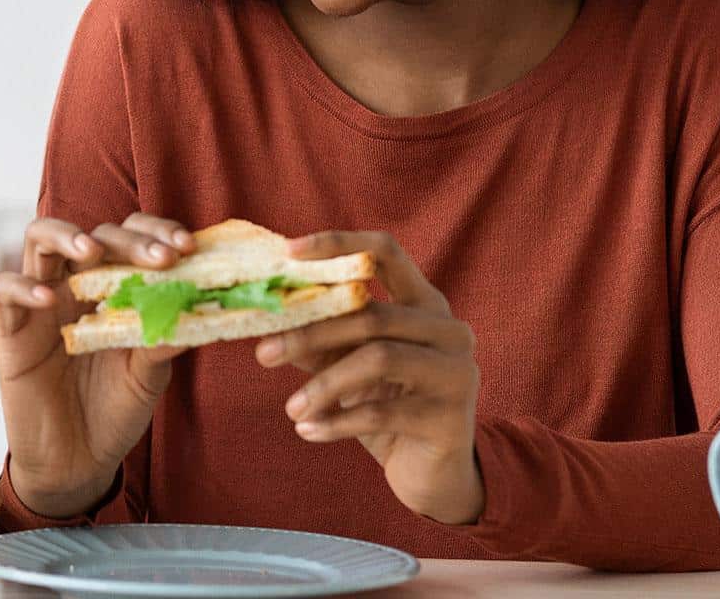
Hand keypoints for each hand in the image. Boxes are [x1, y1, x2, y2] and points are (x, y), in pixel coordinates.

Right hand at [0, 213, 194, 518]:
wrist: (76, 465)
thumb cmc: (113, 413)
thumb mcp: (148, 376)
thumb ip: (163, 340)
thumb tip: (195, 307)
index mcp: (113, 290)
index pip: (130, 237)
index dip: (156, 232)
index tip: (187, 247)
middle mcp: (76, 286)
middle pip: (93, 233)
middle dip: (128, 240)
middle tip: (158, 258)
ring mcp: (41, 304)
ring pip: (39, 239)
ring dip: (66, 236)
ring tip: (92, 251)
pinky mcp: (10, 332)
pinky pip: (2, 290)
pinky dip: (22, 286)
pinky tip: (47, 300)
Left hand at [255, 230, 484, 524]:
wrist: (431, 474)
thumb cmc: (386, 409)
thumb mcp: (349, 369)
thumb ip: (320, 339)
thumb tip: (268, 317)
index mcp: (425, 304)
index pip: (386, 253)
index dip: (338, 244)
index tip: (288, 251)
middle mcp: (449, 330)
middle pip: (372, 314)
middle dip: (311, 333)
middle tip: (263, 354)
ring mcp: (457, 371)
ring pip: (378, 359)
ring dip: (324, 385)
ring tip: (291, 409)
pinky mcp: (450, 417)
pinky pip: (382, 412)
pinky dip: (336, 422)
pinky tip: (308, 431)